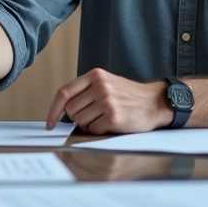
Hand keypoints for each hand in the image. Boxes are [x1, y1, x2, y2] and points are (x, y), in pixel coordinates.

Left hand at [46, 69, 171, 134]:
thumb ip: (86, 91)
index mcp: (95, 75)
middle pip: (71, 110)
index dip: (54, 110)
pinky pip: (93, 130)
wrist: (156, 102)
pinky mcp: (113, 117)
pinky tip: (112, 124)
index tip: (50, 123)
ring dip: (89, 125)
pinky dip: (99, 131)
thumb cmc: (129, 96)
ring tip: (104, 118)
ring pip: (80, 121)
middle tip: (95, 116)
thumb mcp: (107, 83)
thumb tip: (62, 110)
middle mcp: (100, 86)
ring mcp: (107, 101)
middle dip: (78, 118)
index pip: (64, 92)